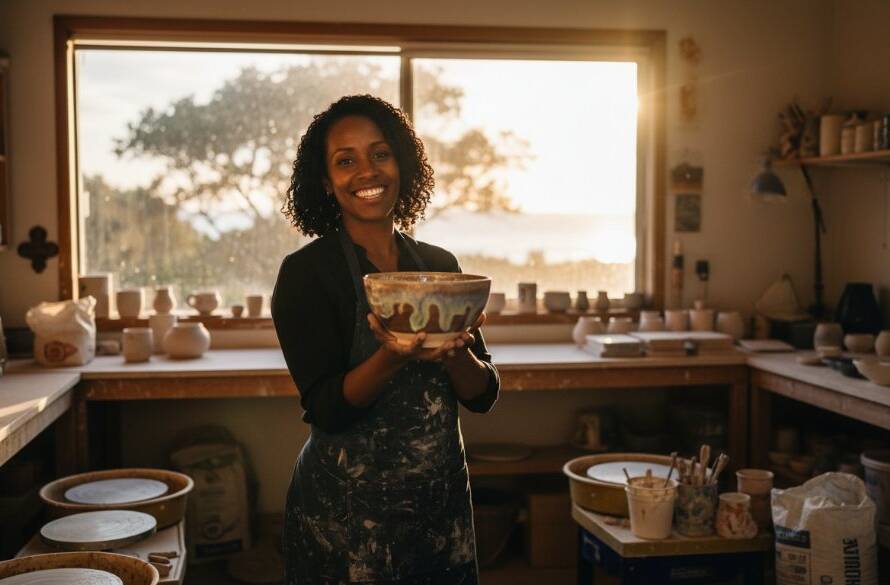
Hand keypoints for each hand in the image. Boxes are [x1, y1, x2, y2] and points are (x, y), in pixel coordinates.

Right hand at [367, 312, 485, 361]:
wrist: (400, 352)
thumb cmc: (390, 341)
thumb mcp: (381, 335)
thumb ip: (375, 326)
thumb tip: (369, 316)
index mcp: (408, 350)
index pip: (413, 348)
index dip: (417, 343)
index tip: (423, 334)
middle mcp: (421, 354)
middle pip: (435, 355)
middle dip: (445, 350)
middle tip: (455, 342)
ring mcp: (430, 352)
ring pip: (446, 353)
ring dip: (456, 346)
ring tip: (466, 338)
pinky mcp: (437, 348)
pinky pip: (450, 347)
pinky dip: (460, 341)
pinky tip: (470, 330)